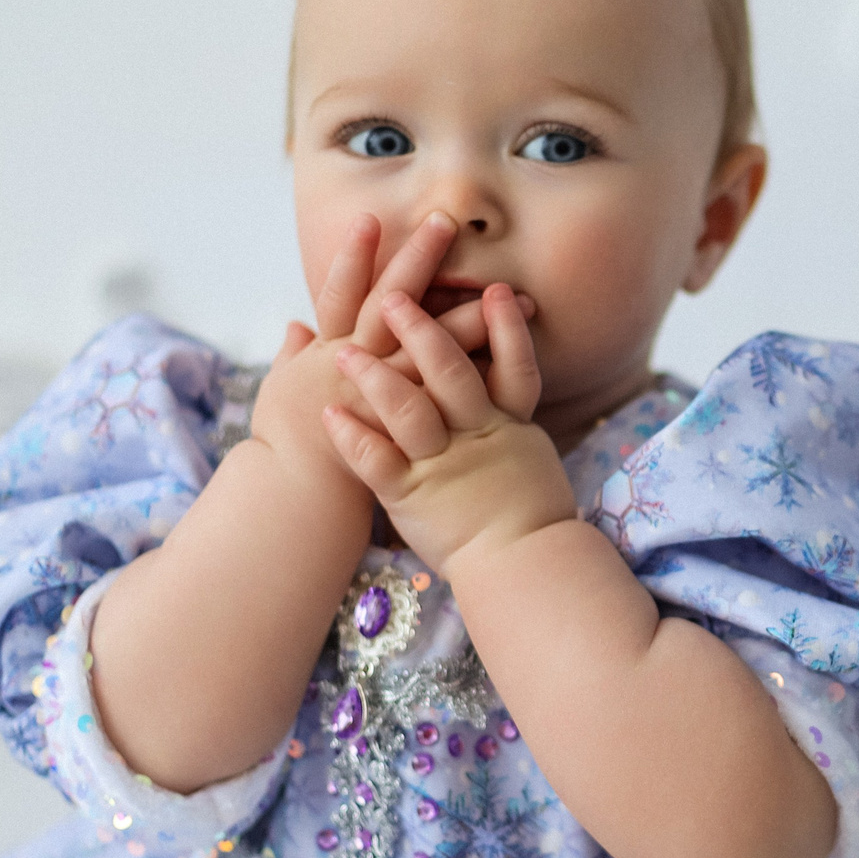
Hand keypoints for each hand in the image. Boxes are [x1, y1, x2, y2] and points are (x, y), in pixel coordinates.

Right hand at [254, 213, 532, 480]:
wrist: (301, 503)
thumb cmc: (290, 448)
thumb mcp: (281, 395)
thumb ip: (293, 357)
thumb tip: (295, 326)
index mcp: (326, 354)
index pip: (340, 295)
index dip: (354, 257)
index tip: (371, 219)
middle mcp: (358, 368)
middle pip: (391, 306)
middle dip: (416, 262)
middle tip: (443, 221)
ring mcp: (390, 398)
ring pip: (436, 350)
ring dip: (473, 318)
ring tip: (508, 288)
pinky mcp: (419, 430)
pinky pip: (458, 398)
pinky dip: (485, 374)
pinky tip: (514, 352)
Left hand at [322, 286, 575, 571]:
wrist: (523, 567)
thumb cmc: (530, 518)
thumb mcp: (529, 457)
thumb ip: (512, 420)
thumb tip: (504, 394)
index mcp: (508, 426)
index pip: (513, 366)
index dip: (504, 327)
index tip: (495, 290)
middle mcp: (476, 436)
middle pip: (449, 372)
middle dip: (420, 330)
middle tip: (394, 296)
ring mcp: (442, 465)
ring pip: (408, 409)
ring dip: (374, 376)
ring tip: (344, 351)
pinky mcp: (412, 496)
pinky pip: (378, 462)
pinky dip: (353, 436)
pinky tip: (328, 415)